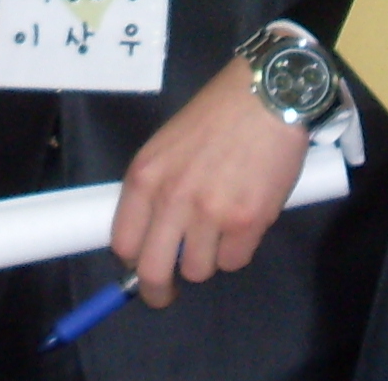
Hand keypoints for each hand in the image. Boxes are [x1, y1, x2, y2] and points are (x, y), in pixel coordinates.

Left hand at [108, 57, 315, 308]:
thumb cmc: (216, 116)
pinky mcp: (248, 222)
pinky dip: (238, 249)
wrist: (265, 96)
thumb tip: (152, 235)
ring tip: (219, 230)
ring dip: (208, 259)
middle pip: (153, 271)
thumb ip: (156, 188)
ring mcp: (210, 213)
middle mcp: (172, 198)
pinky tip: (244, 221)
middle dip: (158, 291)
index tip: (140, 267)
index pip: (122, 242)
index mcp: (145, 176)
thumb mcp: (167, 145)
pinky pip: (235, 261)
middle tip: (167, 292)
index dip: (131, 262)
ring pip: (199, 270)